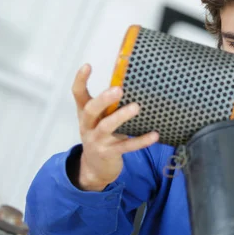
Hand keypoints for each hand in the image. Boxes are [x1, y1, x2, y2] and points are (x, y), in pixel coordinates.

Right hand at [72, 64, 158, 190]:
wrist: (95, 169)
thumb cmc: (102, 136)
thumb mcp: (100, 120)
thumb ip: (109, 105)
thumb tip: (132, 82)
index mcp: (85, 114)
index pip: (78, 95)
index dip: (81, 80)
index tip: (88, 65)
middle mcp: (88, 126)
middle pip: (90, 110)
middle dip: (103, 99)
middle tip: (118, 89)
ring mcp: (98, 141)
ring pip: (107, 127)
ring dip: (121, 116)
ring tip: (136, 107)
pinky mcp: (110, 153)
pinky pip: (127, 146)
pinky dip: (141, 140)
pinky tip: (155, 135)